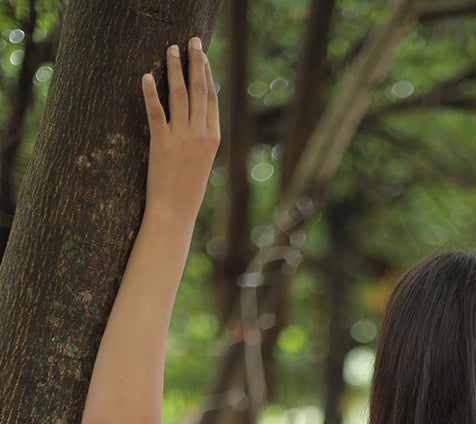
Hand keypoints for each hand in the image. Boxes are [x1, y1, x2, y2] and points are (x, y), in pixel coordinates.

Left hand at [141, 38, 219, 227]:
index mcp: (214, 139)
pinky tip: (146, 76)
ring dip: (174, 69)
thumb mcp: (202, 164)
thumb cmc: (187, 192)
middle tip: (192, 41)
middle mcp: (200, 135)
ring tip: (170, 49)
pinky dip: (150, 93)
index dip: (208, 75)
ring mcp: (181, 138)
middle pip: (199, 90)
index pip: (212, 99)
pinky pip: (155, 113)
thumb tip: (197, 121)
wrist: (175, 213)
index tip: (203, 57)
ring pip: (179, 95)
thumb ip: (202, 140)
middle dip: (196, 62)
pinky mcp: (161, 144)